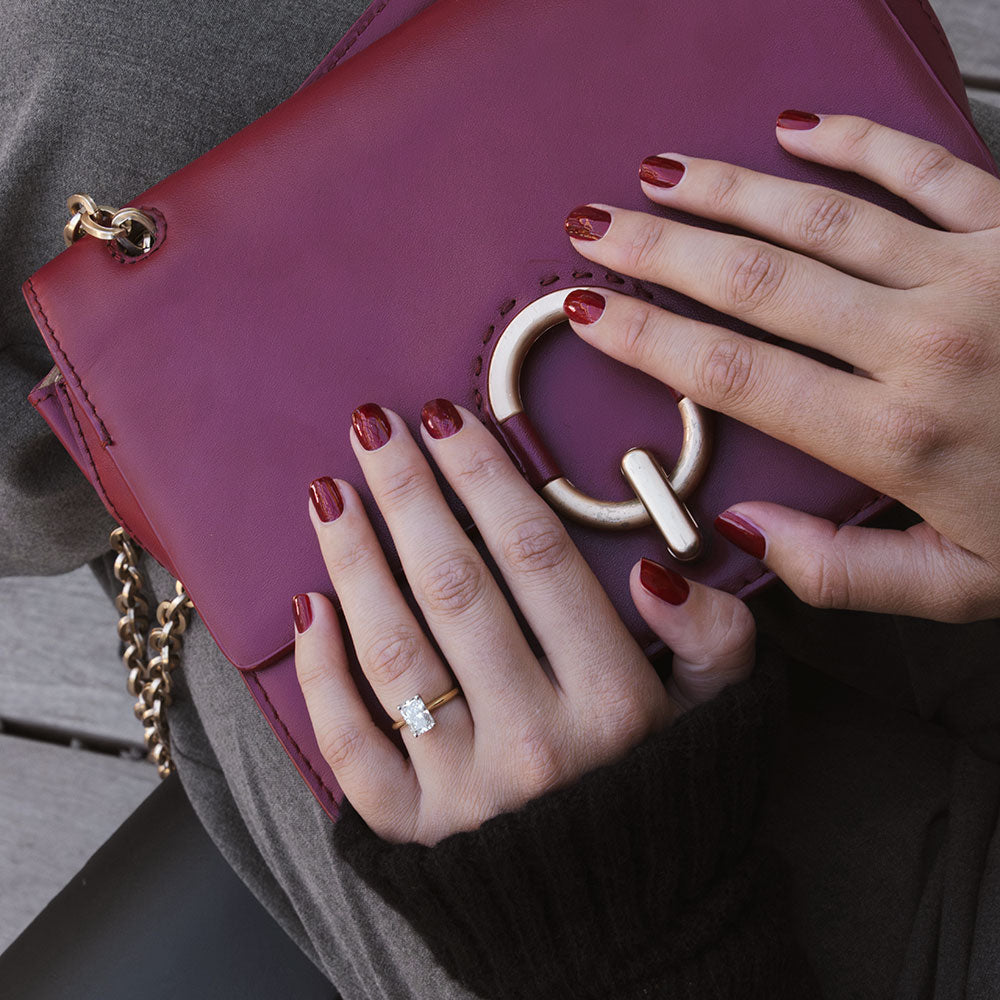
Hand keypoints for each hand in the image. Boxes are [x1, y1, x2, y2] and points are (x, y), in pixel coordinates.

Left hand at [292, 400, 753, 844]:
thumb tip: (653, 574)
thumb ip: (713, 639)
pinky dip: (321, 674)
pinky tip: (307, 607)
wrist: (625, 934)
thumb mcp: (723, 717)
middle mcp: (536, 743)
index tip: (447, 419)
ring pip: (394, 652)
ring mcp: (465, 791)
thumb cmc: (671, 805)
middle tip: (372, 427)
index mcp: (615, 703)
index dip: (485, 478)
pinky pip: (351, 745)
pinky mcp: (412, 834)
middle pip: (457, 587)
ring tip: (327, 493)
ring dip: (355, 561)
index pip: (537, 559)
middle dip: (409, 493)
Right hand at [561, 112, 999, 623]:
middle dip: (659, 250)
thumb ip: (841, 572)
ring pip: (820, 217)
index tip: (586, 308)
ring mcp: (975, 273)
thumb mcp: (959, 586)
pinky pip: (924, 167)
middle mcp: (925, 341)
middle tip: (593, 226)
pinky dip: (854, 144)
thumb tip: (741, 529)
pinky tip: (794, 129)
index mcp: (896, 434)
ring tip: (659, 176)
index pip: (733, 374)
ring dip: (727, 192)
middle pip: (756, 281)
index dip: (647, 336)